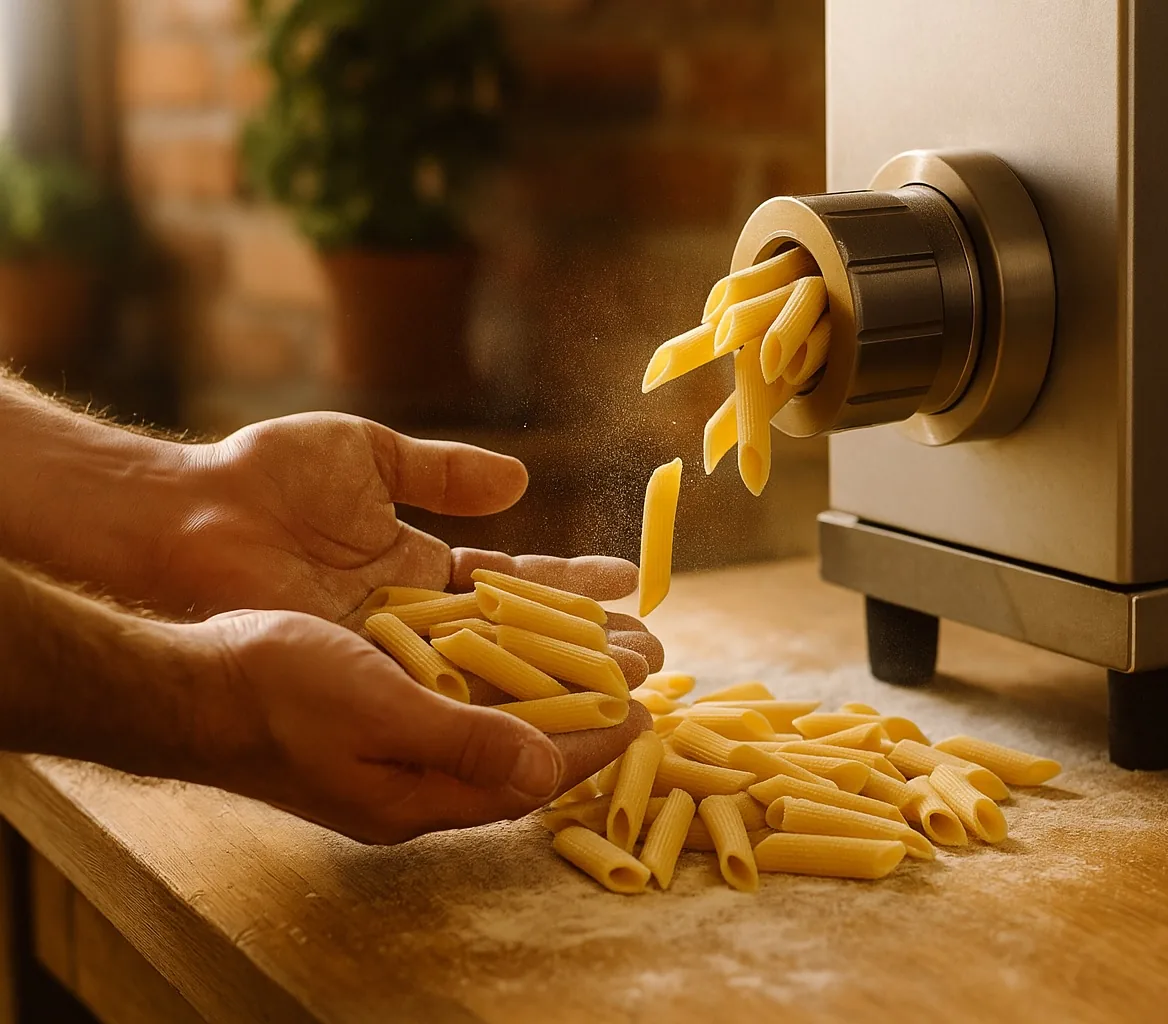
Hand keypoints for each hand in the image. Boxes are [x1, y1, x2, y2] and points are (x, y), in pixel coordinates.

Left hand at [161, 412, 663, 680]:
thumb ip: (440, 470)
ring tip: (633, 682)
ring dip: (566, 677)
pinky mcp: (369, 677)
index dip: (574, 583)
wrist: (187, 522)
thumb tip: (518, 480)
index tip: (633, 581)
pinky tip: (560, 706)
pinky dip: (506, 699)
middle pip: (521, 635)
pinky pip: (451, 692)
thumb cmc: (264, 479)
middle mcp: (416, 616)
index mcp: (417, 563)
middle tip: (655, 652)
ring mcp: (395, 652)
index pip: (515, 579)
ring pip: (497, 670)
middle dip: (591, 643)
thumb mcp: (368, 455)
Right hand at [186, 609, 651, 843]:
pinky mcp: (381, 703)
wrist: (185, 681)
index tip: (646, 711)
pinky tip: (534, 627)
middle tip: (649, 665)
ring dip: (557, 672)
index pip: (530, 775)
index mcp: (418, 796)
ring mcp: (398, 741)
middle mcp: (417, 776)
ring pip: (501, 706)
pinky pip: (463, 684)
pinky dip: (506, 656)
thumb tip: (548, 773)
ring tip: (612, 638)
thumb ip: (464, 744)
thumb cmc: (273, 699)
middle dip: (590, 702)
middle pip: (527, 740)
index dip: (592, 743)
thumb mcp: (377, 717)